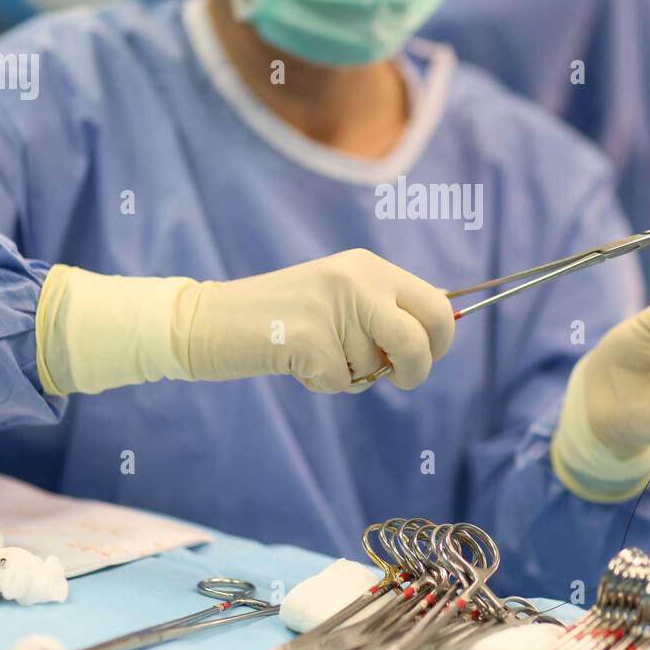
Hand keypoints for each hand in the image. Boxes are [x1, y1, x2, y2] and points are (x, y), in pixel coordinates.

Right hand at [37, 249, 454, 396]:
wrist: (210, 320)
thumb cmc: (279, 319)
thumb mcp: (338, 298)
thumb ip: (383, 311)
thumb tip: (436, 336)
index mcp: (368, 267)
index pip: (435, 302)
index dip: (440, 339)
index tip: (425, 357)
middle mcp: (357, 280)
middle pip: (421, 335)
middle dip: (418, 366)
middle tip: (399, 378)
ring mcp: (333, 308)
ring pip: (376, 367)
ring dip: (352, 374)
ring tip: (314, 352)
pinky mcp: (310, 339)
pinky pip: (343, 382)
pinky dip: (323, 383)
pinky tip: (295, 362)